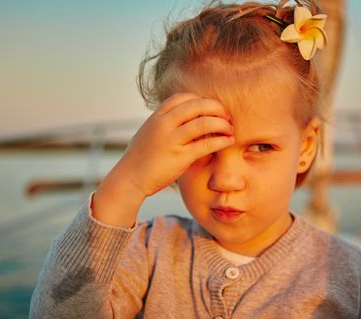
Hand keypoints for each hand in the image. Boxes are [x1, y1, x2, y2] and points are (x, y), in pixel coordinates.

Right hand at [112, 92, 234, 197]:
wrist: (129, 178)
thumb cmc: (141, 157)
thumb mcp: (149, 132)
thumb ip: (164, 122)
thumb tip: (182, 117)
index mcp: (157, 116)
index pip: (184, 98)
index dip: (202, 100)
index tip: (212, 108)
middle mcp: (164, 124)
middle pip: (197, 105)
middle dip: (216, 108)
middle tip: (226, 116)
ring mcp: (171, 140)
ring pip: (204, 122)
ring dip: (222, 124)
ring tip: (230, 129)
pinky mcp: (179, 157)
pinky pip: (206, 144)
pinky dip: (221, 141)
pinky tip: (229, 141)